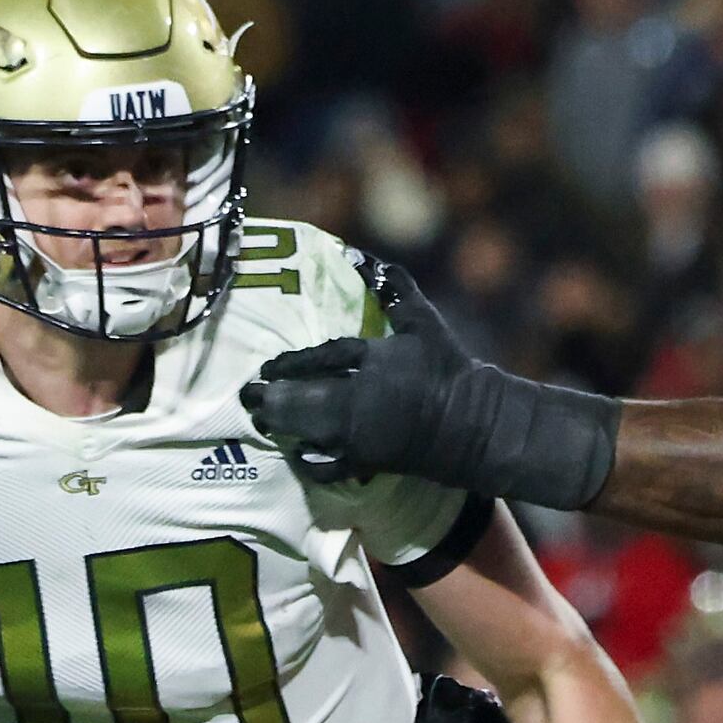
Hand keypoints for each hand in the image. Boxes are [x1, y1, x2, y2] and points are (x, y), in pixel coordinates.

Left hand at [240, 262, 619, 507]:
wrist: (473, 425)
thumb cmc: (447, 369)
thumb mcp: (420, 321)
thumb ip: (390, 286)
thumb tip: (357, 255)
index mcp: (371, 362)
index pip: (317, 360)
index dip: (287, 365)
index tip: (266, 368)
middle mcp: (358, 401)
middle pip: (300, 401)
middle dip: (270, 400)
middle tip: (248, 397)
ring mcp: (360, 435)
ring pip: (306, 433)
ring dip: (281, 428)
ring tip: (263, 422)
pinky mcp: (367, 462)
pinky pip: (326, 467)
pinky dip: (309, 461)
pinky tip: (298, 453)